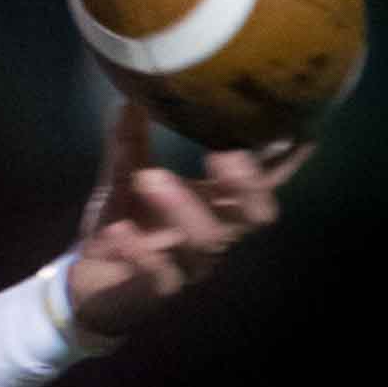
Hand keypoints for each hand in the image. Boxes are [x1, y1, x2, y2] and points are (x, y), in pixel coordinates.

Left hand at [66, 102, 313, 336]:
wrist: (87, 283)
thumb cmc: (122, 225)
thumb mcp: (124, 179)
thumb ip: (130, 142)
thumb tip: (130, 96)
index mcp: (217, 205)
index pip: (262, 183)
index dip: (286, 160)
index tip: (300, 127)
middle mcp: (215, 234)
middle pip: (253, 214)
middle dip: (248, 184)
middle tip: (224, 154)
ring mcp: (190, 264)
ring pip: (207, 240)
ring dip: (182, 207)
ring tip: (150, 178)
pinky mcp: (157, 290)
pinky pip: (159, 273)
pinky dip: (140, 250)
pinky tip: (120, 230)